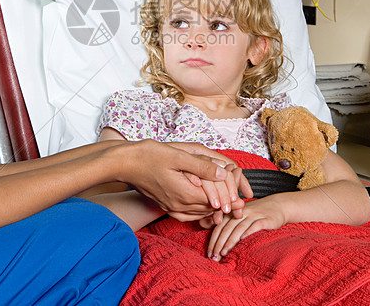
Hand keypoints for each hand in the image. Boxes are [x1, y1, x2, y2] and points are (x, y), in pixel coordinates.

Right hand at [117, 140, 245, 218]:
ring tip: (229, 201)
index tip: (244, 193)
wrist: (124, 164)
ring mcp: (172, 207)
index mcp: (185, 192)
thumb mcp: (178, 156)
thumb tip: (222, 173)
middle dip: (227, 203)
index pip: (217, 200)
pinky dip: (201, 210)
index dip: (232, 196)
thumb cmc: (149, 155)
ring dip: (214, 207)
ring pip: (201, 212)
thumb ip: (202, 166)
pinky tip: (205, 204)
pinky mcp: (166, 206)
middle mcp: (180, 204)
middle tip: (242, 200)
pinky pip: (188, 214)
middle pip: (211, 208)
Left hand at [202, 196, 286, 260]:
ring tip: (224, 253)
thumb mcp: (237, 214)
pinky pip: (255, 226)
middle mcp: (241, 212)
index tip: (209, 253)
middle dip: (219, 243)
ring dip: (230, 241)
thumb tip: (203, 224)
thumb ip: (222, 220)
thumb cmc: (254, 213)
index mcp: (233, 211)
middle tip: (214, 256)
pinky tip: (242, 241)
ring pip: (239, 228)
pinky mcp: (266, 219)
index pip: (220, 226)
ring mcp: (254, 215)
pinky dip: (248, 233)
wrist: (278, 206)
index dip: (214, 239)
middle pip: (227, 228)